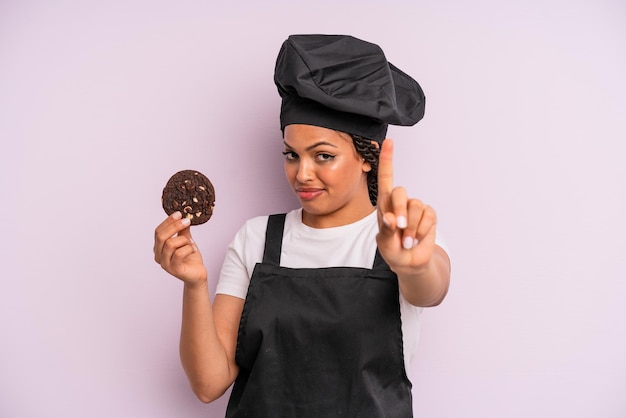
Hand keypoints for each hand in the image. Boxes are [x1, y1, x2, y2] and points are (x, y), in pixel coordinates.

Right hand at [154, 212, 206, 286]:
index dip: (168, 221)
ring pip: (170, 244)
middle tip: (187, 221)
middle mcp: (159, 256)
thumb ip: (183, 231)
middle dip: (175, 226)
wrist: (197, 274)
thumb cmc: (190, 258)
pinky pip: (179, 254)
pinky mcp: (174, 270)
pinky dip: (188, 248)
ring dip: (184, 240)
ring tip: (192, 243)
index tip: (179, 213)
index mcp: (159, 248)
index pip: (158, 231)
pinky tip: (193, 249)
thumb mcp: (186, 240)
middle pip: (161, 236)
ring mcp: (165, 264)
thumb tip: (182, 217)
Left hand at [376, 139, 437, 275]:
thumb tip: (390, 218)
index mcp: (384, 205)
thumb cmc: (392, 250)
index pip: (385, 178)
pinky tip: (417, 238)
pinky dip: (421, 230)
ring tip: (407, 241)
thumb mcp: (385, 243)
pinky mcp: (428, 215)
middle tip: (399, 228)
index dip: (387, 160)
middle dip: (400, 210)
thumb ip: (386, 230)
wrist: (409, 262)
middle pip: (400, 192)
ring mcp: (415, 208)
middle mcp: (400, 202)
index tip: (388, 142)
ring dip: (411, 227)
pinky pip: (428, 216)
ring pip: (416, 206)